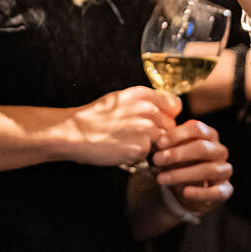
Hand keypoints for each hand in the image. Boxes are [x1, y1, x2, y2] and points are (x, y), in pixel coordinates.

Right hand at [65, 86, 180, 167]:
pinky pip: (150, 155)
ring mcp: (146, 128)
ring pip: (163, 142)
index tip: (158, 123)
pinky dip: (140, 157)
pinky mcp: (141, 148)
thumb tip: (167, 109)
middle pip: (171, 126)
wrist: (75, 132)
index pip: (175, 105)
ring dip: (151, 147)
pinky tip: (123, 151)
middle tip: (138, 138)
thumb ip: (145, 102)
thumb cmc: (96, 117)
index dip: (168, 116)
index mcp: (143, 94)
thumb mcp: (121, 99)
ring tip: (129, 144)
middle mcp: (148, 109)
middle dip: (160, 135)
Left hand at [152, 119, 233, 212]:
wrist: (188, 187)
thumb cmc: (179, 161)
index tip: (159, 143)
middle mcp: (219, 151)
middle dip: (178, 154)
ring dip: (183, 174)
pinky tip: (185, 192)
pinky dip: (201, 192)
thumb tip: (156, 141)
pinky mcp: (225, 190)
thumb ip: (168, 144)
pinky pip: (217, 192)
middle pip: (203, 148)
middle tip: (157, 159)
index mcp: (208, 135)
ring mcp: (224, 170)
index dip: (177, 135)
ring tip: (161, 178)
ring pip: (209, 170)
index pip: (197, 128)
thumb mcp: (172, 150)